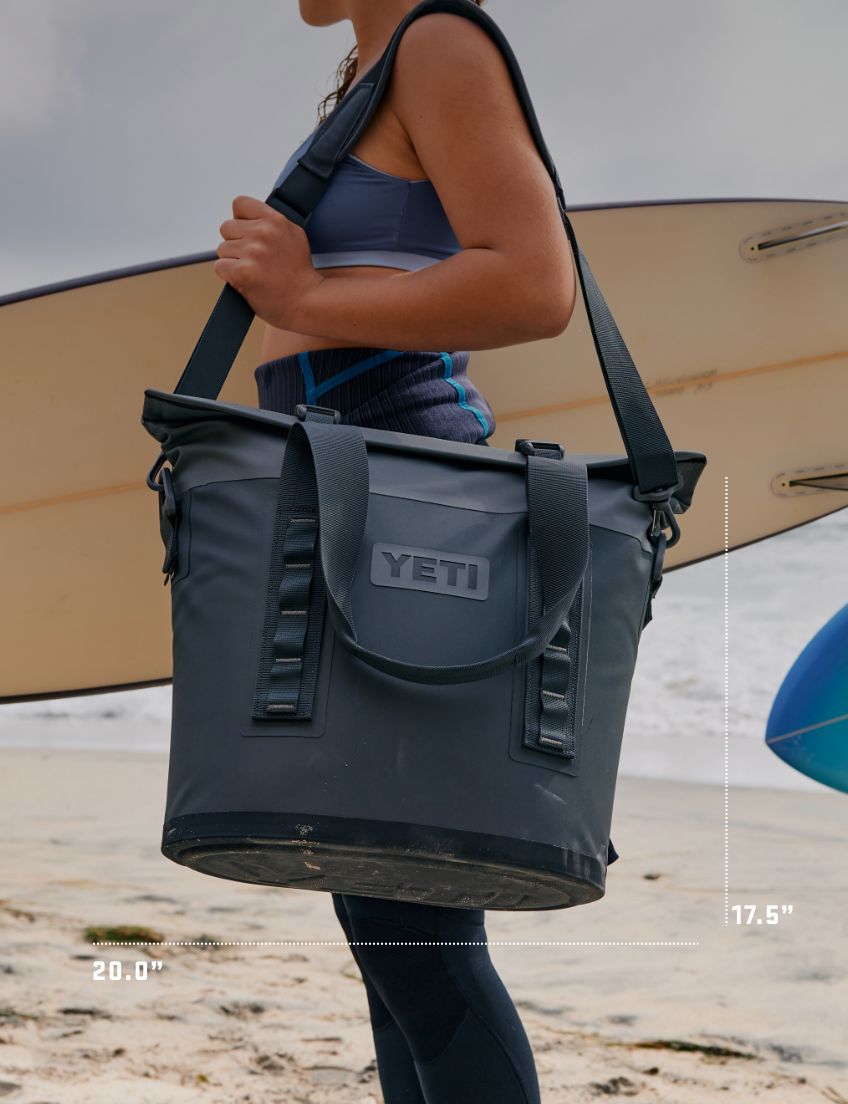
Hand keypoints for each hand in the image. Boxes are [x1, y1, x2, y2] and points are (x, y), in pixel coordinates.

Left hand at [213, 195, 323, 328]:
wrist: (307, 302)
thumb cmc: (299, 275)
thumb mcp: (294, 237)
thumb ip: (271, 224)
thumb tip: (247, 219)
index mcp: (276, 220)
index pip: (240, 204)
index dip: (240, 220)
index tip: (249, 234)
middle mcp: (264, 232)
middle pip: (226, 227)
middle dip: (235, 243)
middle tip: (254, 259)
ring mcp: (253, 252)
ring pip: (222, 249)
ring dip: (232, 261)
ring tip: (254, 272)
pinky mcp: (243, 272)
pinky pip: (220, 267)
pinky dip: (229, 276)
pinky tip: (246, 280)